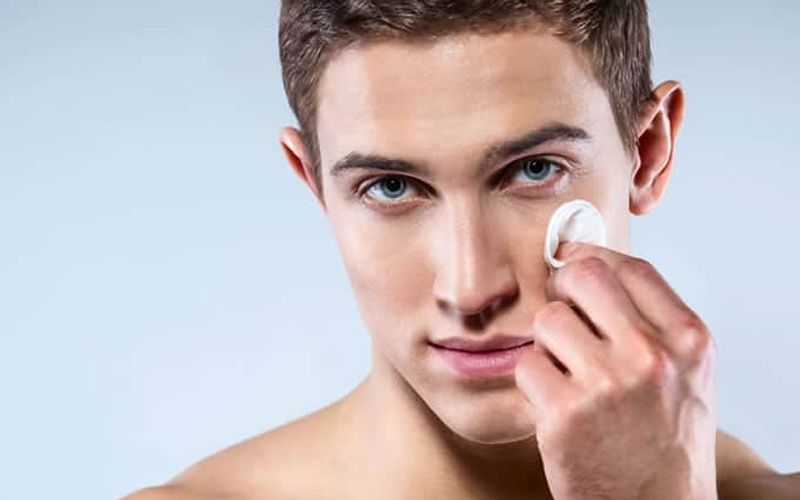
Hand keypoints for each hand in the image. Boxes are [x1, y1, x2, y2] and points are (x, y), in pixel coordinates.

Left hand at [514, 242, 717, 499]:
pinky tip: (556, 405)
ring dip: (548, 345)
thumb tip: (591, 266)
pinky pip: (527, 363)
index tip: (571, 257)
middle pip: (583, 278)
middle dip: (561, 289)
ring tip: (567, 376)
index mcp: (688, 340)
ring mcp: (607, 383)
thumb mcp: (686, 375)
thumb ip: (651, 322)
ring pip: (547, 320)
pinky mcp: (565, 412)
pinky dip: (533, 382)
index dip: (591, 255)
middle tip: (561, 312)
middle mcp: (651, 355)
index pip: (630, 266)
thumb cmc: (666, 444)